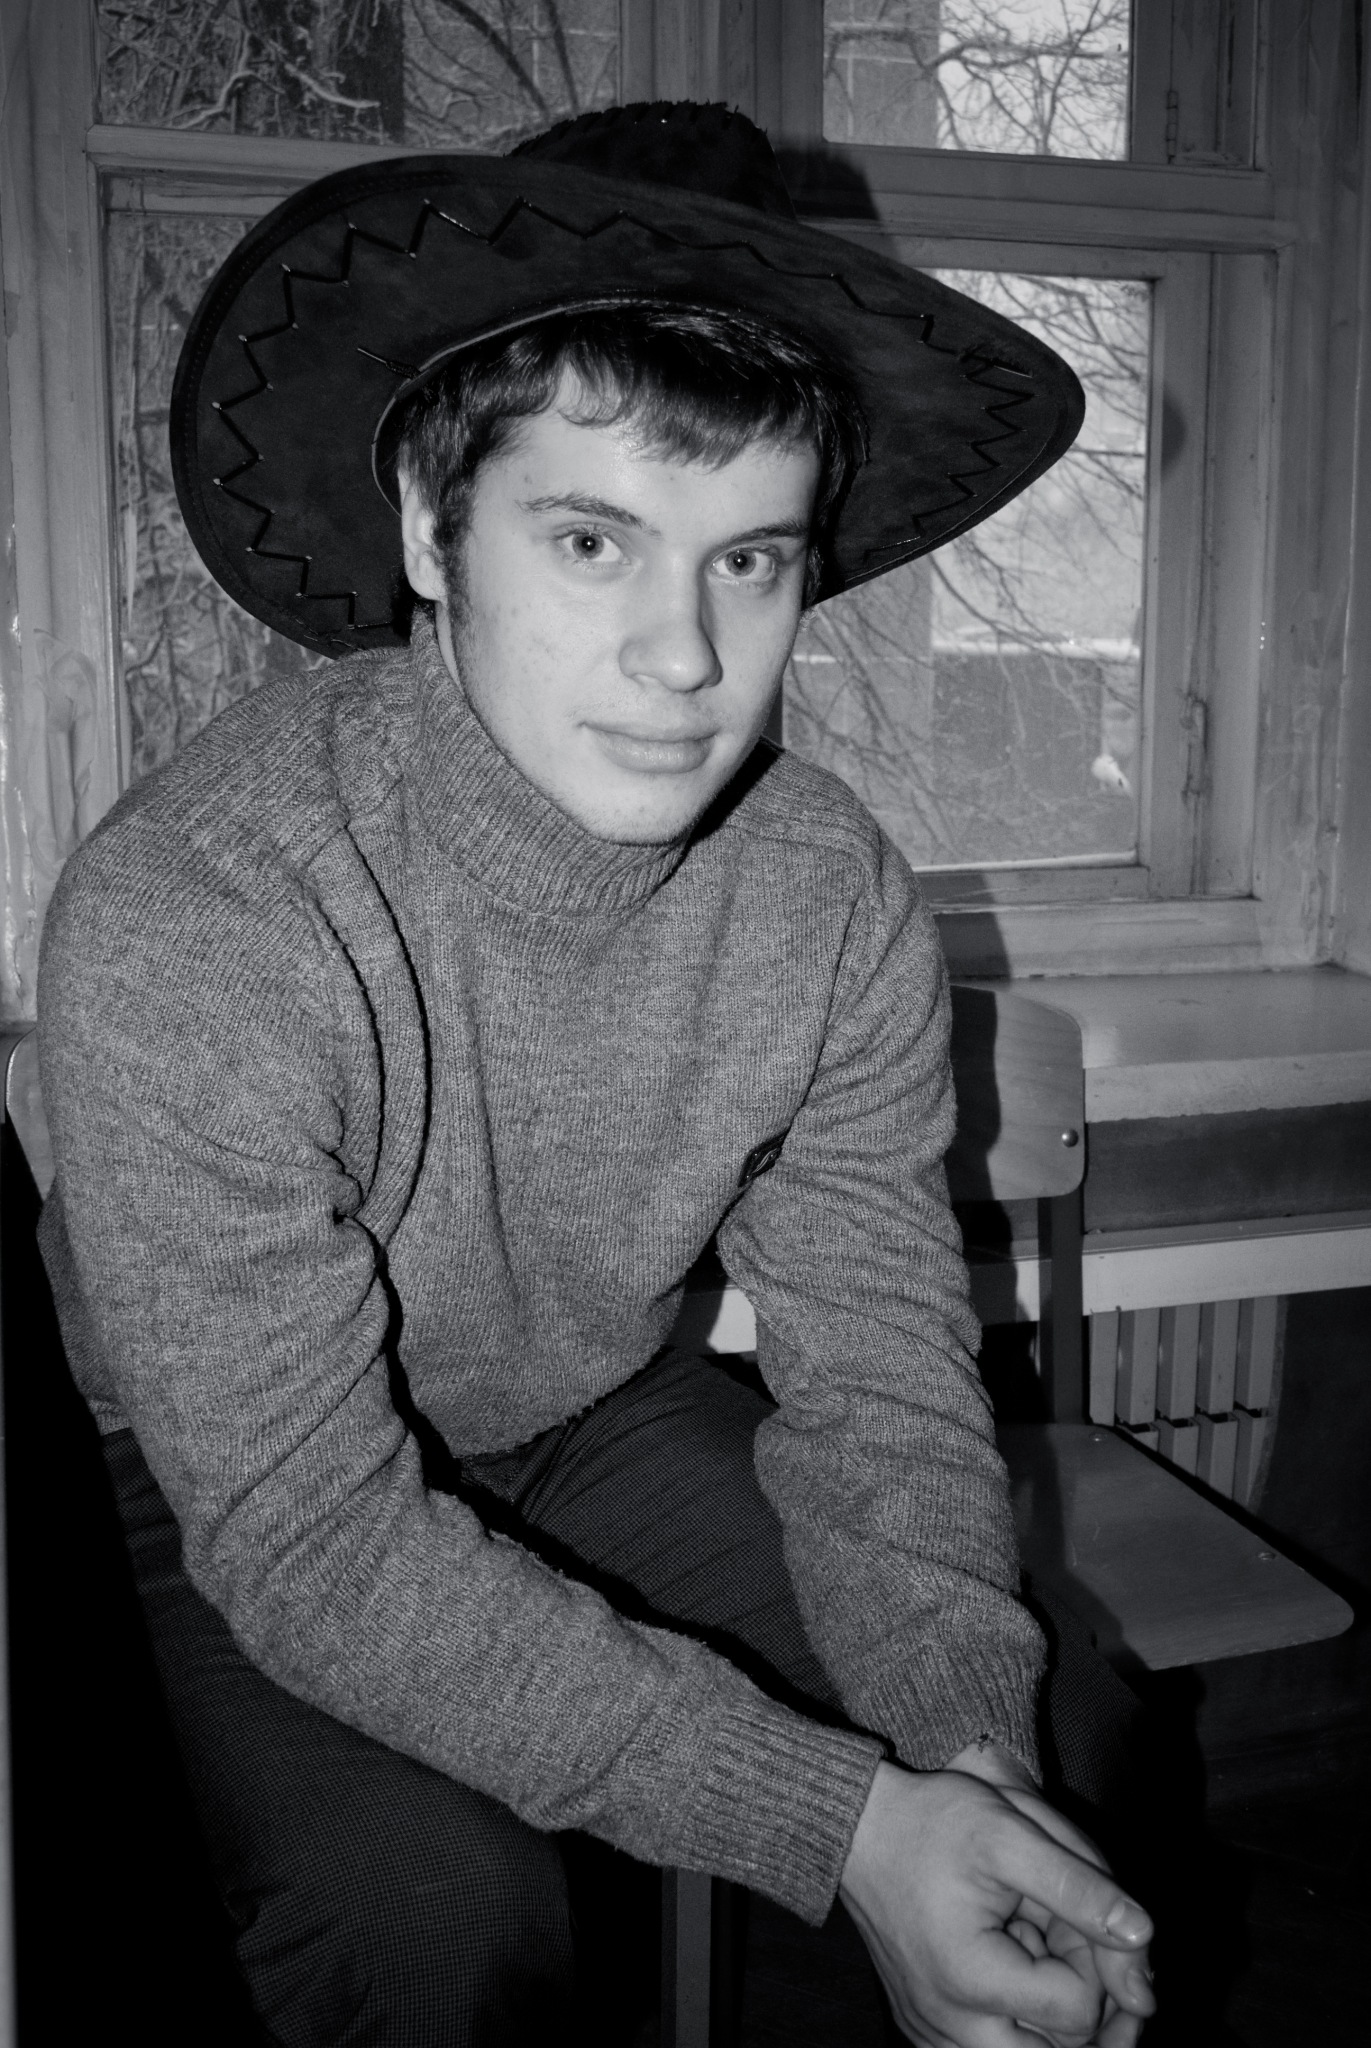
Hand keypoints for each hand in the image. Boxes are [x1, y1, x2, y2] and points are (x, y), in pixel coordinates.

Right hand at [944, 1739, 1151, 2044]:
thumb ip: (1079, 1885)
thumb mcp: (1011, 1831)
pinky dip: (1021, 2026)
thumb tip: (1143, 1936)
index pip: (1079, 2012)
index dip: (1097, 1963)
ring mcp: (933, 2032)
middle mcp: (948, 2023)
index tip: (1072, 1914)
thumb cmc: (934, 1821)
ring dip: (1057, 2023)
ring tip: (1055, 1960)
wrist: (861, 1827)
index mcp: (972, 1978)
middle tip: (1094, 1956)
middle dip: (1093, 2012)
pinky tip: (1022, 1974)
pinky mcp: (925, 2028)